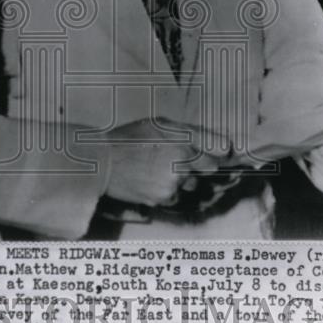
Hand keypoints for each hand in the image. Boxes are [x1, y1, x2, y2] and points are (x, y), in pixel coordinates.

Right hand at [100, 119, 220, 205]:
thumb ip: (190, 133)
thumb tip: (220, 146)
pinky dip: (168, 191)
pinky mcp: (164, 198)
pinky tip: (150, 180)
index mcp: (182, 137)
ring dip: (182, 179)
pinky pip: (176, 195)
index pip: (220, 147)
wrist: (102, 162)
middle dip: (199, 164)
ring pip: (191, 183)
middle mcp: (183, 160)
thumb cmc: (129, 138)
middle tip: (177, 158)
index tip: (220, 152)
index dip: (220, 150)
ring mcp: (174, 182)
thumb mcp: (159, 124)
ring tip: (157, 169)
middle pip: (209, 167)